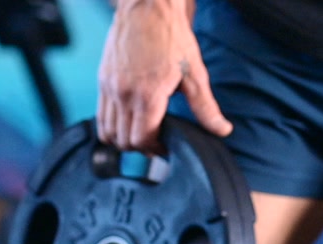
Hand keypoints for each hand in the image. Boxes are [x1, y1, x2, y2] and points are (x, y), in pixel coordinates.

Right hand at [96, 0, 231, 150]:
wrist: (147, 8)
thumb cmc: (172, 38)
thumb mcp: (194, 74)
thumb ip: (206, 107)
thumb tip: (223, 131)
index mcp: (147, 95)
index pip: (142, 139)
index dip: (155, 150)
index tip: (166, 149)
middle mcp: (123, 93)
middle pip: (123, 140)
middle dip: (140, 149)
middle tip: (156, 145)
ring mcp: (108, 86)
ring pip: (107, 131)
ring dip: (123, 140)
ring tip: (142, 136)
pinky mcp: (101, 79)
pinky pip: (100, 114)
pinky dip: (111, 125)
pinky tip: (129, 121)